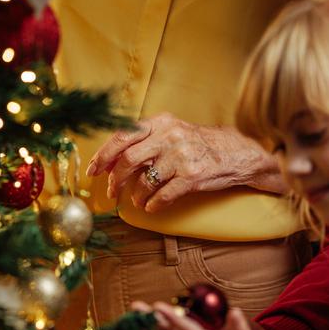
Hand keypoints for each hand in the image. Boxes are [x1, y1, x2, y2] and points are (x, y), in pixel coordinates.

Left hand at [88, 113, 283, 211]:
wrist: (235, 153)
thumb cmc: (197, 144)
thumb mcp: (171, 131)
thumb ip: (145, 140)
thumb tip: (111, 159)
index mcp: (160, 122)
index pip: (122, 136)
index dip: (103, 155)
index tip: (93, 170)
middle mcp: (169, 136)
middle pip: (128, 159)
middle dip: (114, 178)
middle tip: (111, 190)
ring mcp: (181, 156)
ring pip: (144, 180)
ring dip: (136, 195)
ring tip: (137, 200)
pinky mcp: (192, 176)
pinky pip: (163, 195)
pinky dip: (153, 204)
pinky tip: (152, 206)